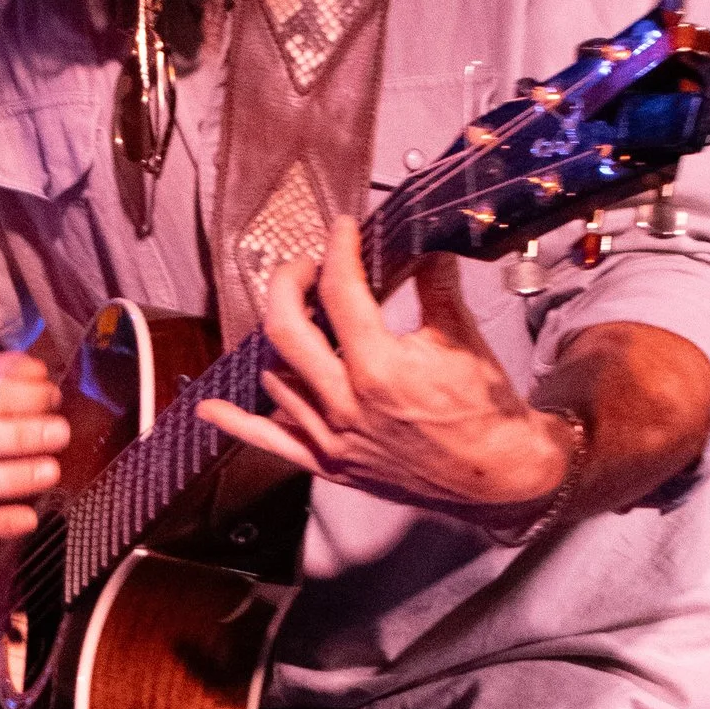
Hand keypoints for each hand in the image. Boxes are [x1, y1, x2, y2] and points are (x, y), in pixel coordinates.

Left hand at [198, 220, 573, 520]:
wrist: (498, 476)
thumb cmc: (484, 413)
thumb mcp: (462, 338)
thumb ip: (434, 286)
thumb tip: (422, 244)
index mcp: (380, 368)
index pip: (341, 292)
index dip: (339, 250)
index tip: (343, 231)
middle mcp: (347, 403)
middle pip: (286, 328)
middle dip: (289, 283)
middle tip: (305, 266)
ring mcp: (331, 437)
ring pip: (275, 376)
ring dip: (281, 340)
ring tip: (300, 317)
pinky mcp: (328, 463)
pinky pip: (269, 441)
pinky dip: (237, 423)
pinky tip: (211, 408)